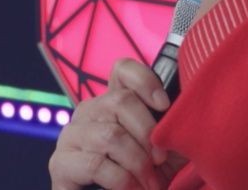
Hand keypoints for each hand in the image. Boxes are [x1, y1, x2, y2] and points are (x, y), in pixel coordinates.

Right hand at [49, 59, 185, 189]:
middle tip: (161, 160)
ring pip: (110, 135)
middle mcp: (89, 111)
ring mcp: (72, 135)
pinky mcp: (60, 163)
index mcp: (113, 102)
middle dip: (148, 132)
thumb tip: (187, 116)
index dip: (145, 80)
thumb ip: (170, 129)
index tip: (164, 105)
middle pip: (120, 101)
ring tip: (150, 182)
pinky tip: (132, 189)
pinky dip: (122, 180)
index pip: (123, 70)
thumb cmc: (141, 176)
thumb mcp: (161, 149)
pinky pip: (96, 163)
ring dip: (138, 162)